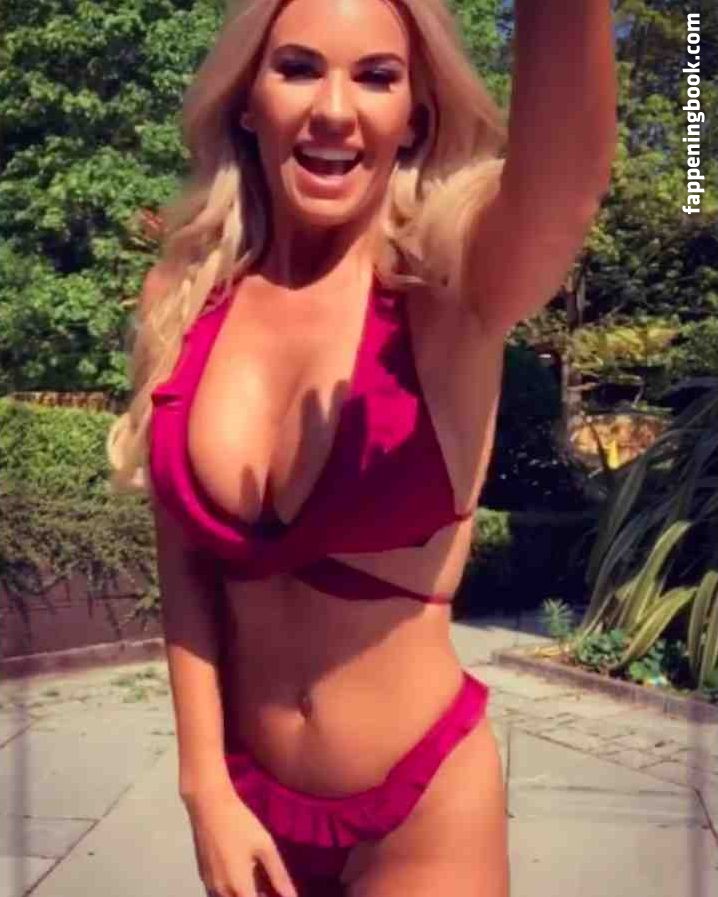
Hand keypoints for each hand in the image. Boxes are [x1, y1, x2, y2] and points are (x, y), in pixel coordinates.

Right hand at [183, 782, 297, 896]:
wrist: (209, 806)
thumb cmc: (240, 823)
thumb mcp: (265, 846)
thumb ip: (279, 875)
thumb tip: (292, 896)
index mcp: (240, 886)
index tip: (273, 892)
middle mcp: (221, 892)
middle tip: (268, 889)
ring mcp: (209, 885)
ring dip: (242, 896)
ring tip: (257, 884)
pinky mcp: (203, 876)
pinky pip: (218, 894)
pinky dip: (231, 892)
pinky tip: (241, 875)